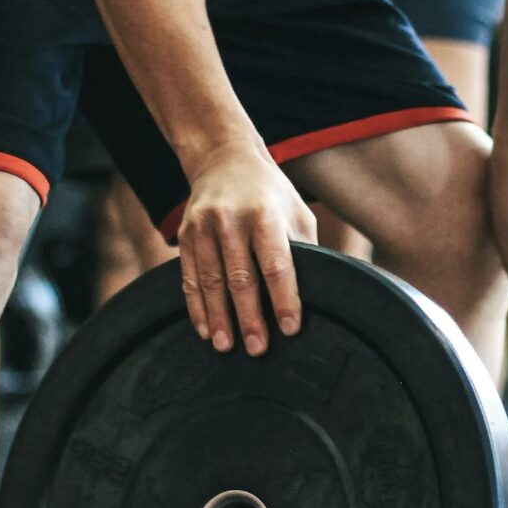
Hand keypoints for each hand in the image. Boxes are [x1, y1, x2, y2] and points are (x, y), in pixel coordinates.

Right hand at [177, 141, 316, 354]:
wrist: (224, 158)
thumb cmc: (271, 194)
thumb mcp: (296, 212)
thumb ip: (304, 249)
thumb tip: (321, 291)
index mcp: (265, 214)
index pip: (276, 264)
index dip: (284, 298)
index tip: (290, 328)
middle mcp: (231, 220)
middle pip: (240, 278)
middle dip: (249, 317)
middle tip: (257, 349)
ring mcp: (204, 227)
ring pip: (211, 281)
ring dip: (219, 318)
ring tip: (226, 346)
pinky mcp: (185, 234)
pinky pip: (190, 277)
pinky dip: (196, 306)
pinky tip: (205, 329)